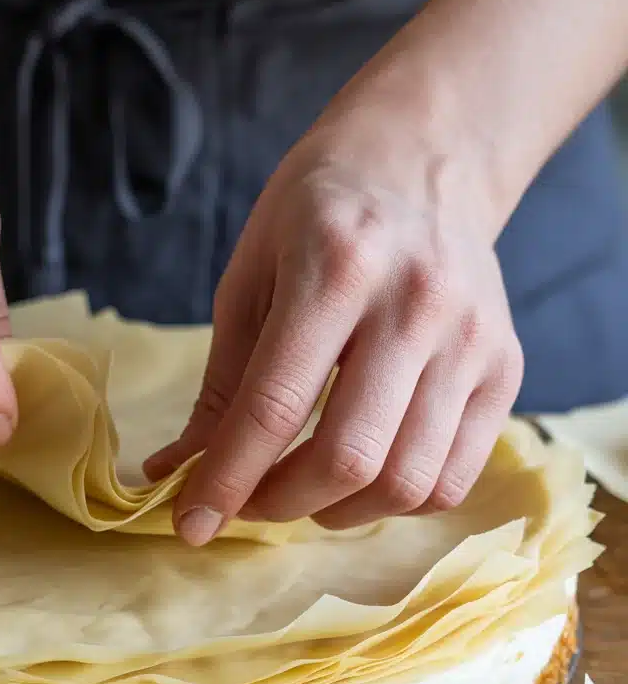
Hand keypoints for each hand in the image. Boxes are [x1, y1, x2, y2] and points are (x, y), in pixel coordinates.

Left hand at [146, 108, 522, 544]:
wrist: (424, 158)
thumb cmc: (317, 213)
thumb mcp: (248, 278)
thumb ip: (221, 384)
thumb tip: (176, 472)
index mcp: (335, 269)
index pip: (274, 406)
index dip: (226, 480)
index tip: (191, 525)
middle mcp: (415, 307)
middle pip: (348, 458)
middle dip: (279, 503)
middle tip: (247, 501)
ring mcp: (472, 341)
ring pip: (406, 482)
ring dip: (336, 511)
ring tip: (302, 491)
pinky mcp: (506, 368)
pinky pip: (453, 478)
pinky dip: (395, 501)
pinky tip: (361, 477)